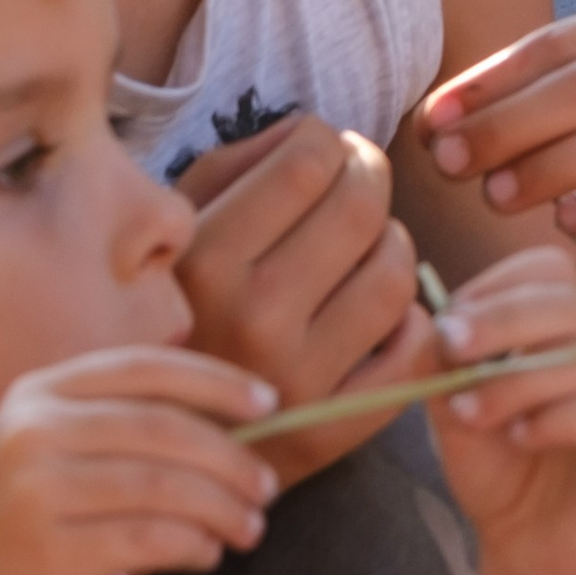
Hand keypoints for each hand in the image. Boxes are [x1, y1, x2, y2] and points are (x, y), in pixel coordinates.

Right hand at [0, 346, 278, 574]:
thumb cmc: (38, 542)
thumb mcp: (65, 464)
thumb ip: (130, 429)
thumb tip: (245, 413)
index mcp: (34, 396)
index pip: (142, 368)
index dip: (214, 381)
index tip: (269, 402)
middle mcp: (26, 434)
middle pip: (161, 427)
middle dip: (230, 457)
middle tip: (269, 486)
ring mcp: (31, 493)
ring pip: (164, 485)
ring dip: (223, 508)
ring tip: (251, 529)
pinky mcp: (49, 555)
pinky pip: (151, 539)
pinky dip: (195, 545)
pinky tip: (209, 555)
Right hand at [174, 117, 436, 479]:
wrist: (161, 442)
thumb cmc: (176, 314)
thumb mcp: (179, 228)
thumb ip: (238, 165)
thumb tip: (317, 132)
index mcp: (205, 260)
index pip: (308, 162)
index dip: (330, 141)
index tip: (325, 151)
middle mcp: (253, 318)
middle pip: (361, 209)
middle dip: (371, 177)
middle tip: (360, 180)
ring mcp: (299, 379)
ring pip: (396, 274)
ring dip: (392, 244)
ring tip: (366, 247)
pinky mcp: (335, 431)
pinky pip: (414, 349)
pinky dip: (413, 319)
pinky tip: (381, 311)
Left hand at [419, 8, 575, 300]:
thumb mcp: (570, 124)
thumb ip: (511, 112)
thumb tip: (434, 124)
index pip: (565, 43)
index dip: (494, 80)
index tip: (435, 122)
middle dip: (512, 124)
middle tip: (452, 164)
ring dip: (553, 166)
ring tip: (495, 196)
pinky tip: (566, 223)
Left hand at [427, 245, 575, 574]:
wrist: (533, 557)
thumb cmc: (503, 472)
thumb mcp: (458, 408)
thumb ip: (445, 364)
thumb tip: (434, 323)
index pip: (549, 269)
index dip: (493, 287)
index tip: (444, 326)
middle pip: (571, 302)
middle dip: (501, 321)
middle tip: (450, 348)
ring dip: (520, 378)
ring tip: (469, 411)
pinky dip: (558, 418)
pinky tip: (519, 436)